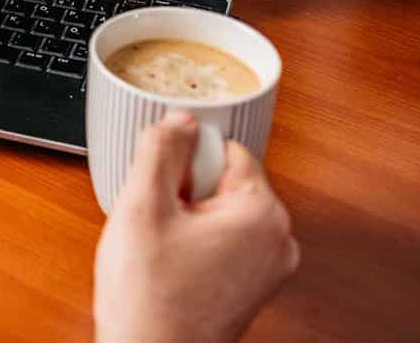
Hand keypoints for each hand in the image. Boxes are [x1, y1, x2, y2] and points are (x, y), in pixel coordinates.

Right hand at [93, 112, 298, 342]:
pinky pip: (221, 243)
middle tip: (156, 225)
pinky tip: (169, 268)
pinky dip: (193, 246)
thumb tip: (181, 119)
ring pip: (218, 212)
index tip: (161, 191)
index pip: (224, 148)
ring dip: (184, 219)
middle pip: (223, 180)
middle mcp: (277, 240)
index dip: (182, 162)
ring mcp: (267, 268)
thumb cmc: (151, 300)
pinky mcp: (251, 288)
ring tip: (161, 251)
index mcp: (262, 213)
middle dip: (182, 191)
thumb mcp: (141, 206)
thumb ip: (161, 149)